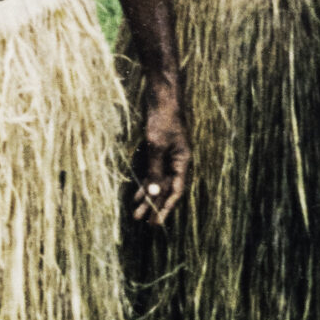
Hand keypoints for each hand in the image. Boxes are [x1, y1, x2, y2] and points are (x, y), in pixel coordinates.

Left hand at [130, 83, 189, 224]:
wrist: (161, 95)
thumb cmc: (162, 118)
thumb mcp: (157, 146)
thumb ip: (156, 170)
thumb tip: (155, 194)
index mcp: (183, 160)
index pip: (176, 191)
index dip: (166, 208)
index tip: (156, 223)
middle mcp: (177, 161)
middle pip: (167, 189)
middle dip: (156, 206)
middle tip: (145, 224)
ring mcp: (168, 155)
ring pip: (158, 182)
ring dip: (148, 196)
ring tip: (136, 213)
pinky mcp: (159, 150)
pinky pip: (153, 172)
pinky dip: (145, 183)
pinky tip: (136, 194)